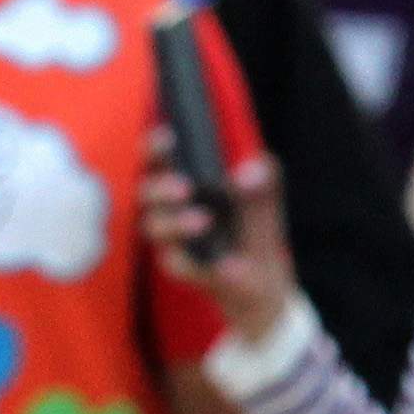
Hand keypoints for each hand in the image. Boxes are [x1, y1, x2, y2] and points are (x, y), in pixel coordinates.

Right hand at [142, 153, 300, 340]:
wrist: (264, 276)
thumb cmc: (256, 224)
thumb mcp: (268, 194)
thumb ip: (264, 175)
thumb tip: (247, 172)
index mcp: (184, 178)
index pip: (159, 158)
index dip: (155, 147)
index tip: (167, 138)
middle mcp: (168, 206)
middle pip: (145, 191)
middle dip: (160, 187)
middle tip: (185, 188)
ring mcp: (168, 237)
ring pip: (152, 226)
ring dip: (174, 222)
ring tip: (204, 221)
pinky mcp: (177, 266)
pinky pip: (173, 261)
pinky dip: (190, 258)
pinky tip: (215, 258)